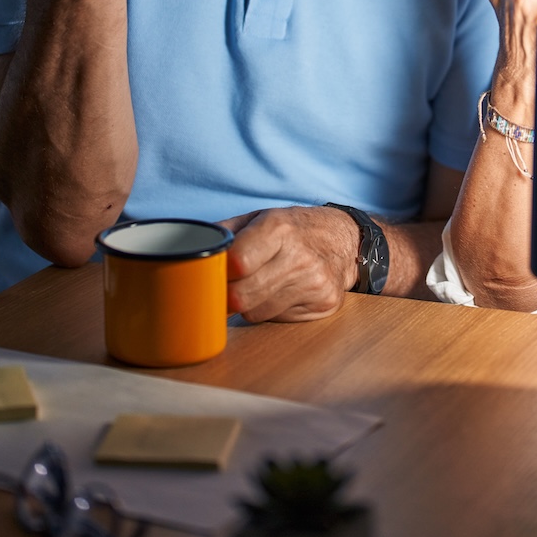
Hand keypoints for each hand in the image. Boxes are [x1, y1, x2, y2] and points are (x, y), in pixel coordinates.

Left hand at [220, 206, 360, 322]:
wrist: (344, 239)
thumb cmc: (294, 229)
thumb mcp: (260, 217)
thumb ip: (226, 233)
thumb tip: (191, 252)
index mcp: (279, 227)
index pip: (237, 263)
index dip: (220, 273)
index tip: (216, 273)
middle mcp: (299, 255)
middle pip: (242, 296)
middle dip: (228, 295)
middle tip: (227, 288)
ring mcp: (314, 282)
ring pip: (256, 313)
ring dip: (249, 305)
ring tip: (259, 285)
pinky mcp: (325, 303)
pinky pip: (278, 319)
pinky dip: (272, 310)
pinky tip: (282, 292)